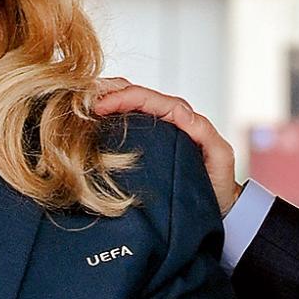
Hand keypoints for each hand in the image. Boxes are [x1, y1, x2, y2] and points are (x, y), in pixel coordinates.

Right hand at [90, 77, 240, 217]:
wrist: (218, 206)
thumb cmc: (219, 183)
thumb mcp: (220, 157)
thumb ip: (205, 132)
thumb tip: (181, 113)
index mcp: (181, 117)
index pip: (148, 98)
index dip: (123, 98)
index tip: (100, 107)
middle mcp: (167, 118)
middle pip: (133, 94)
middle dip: (107, 92)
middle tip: (81, 101)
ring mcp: (155, 130)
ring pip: (126, 105)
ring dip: (103, 101)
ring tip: (78, 106)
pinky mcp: (146, 144)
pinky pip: (124, 123)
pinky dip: (105, 118)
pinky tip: (87, 123)